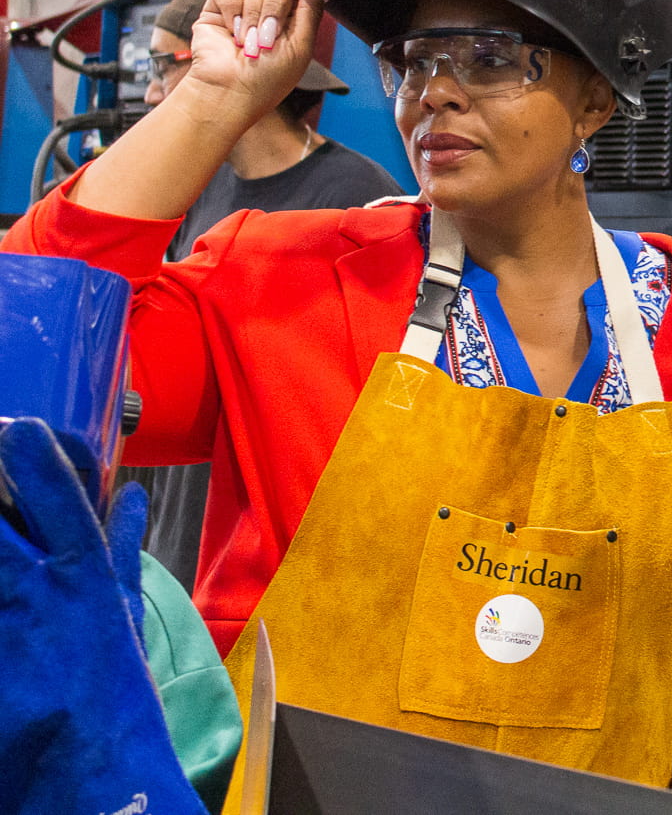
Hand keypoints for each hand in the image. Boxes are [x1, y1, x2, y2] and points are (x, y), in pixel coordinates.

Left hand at [0, 419, 204, 814]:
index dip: (30, 449)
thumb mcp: (122, 616)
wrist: (86, 773)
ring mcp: (1, 622)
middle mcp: (34, 590)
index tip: (13, 426)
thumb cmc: (111, 694)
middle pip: (1, 521)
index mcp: (82, 574)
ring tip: (9, 569)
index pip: (55, 489)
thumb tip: (129, 497)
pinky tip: (7, 617)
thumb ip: (120, 551)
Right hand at [177, 0, 334, 123]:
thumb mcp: (300, 47)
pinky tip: (231, 32)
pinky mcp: (217, 11)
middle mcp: (268, 15)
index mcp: (292, 23)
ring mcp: (243, 12)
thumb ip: (311, 12)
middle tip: (268, 39)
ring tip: (248, 45)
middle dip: (275, 12)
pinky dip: (231, 12)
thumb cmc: (268, 79)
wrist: (230, 91)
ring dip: (253, 20)